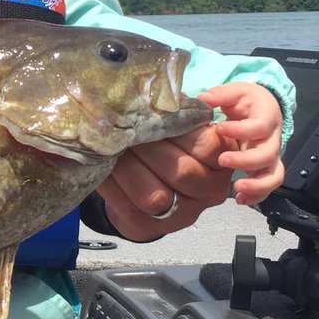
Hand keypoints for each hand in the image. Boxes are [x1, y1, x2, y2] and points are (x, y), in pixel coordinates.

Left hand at [96, 122, 234, 240]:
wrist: (145, 186)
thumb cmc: (165, 146)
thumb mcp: (179, 127)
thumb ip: (176, 113)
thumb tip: (153, 91)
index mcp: (220, 161)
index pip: (208, 145)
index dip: (179, 128)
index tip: (153, 112)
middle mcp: (209, 191)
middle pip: (181, 172)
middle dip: (147, 147)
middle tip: (123, 128)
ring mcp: (183, 214)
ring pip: (154, 196)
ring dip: (126, 167)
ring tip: (110, 146)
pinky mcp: (151, 227)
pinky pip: (128, 207)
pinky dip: (109, 184)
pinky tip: (99, 165)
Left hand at [198, 82, 284, 203]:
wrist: (262, 108)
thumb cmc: (246, 100)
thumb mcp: (235, 91)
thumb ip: (221, 94)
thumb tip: (204, 98)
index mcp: (266, 117)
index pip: (260, 126)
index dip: (241, 130)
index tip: (219, 128)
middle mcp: (272, 139)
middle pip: (268, 154)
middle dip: (246, 161)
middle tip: (222, 160)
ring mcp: (270, 156)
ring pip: (274, 175)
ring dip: (257, 185)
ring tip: (237, 188)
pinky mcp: (265, 168)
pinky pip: (268, 186)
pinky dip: (257, 195)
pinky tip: (240, 199)